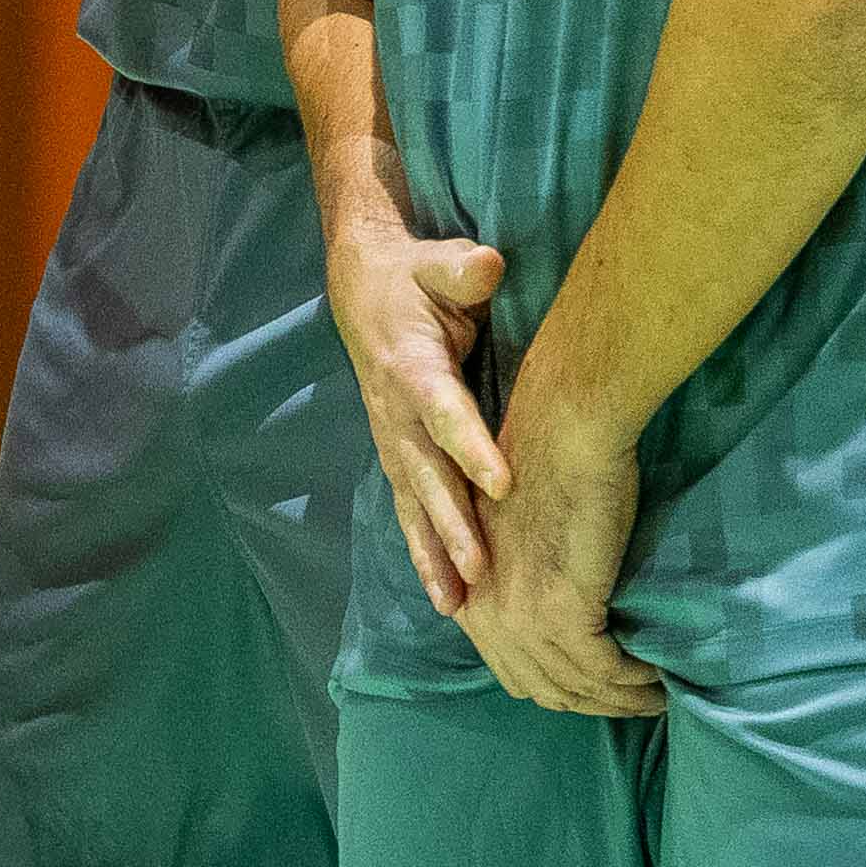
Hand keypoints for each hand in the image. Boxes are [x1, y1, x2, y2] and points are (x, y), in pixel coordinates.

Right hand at [325, 204, 513, 613]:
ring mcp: (391, 440)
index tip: (502, 483)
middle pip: (425, 475)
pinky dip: (423, 554)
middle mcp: (394, 413)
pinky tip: (446, 598)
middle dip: (451, 524)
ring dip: (433, 554)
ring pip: (413, 504)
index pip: (442, 411)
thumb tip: (487, 266)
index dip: (469, 446)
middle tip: (480, 568)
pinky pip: (408, 511)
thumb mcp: (436, 262)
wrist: (363, 290)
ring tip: (456, 604)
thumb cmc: (413, 277)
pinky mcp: (396, 456)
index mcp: (410, 366)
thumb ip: (461, 269)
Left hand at [457, 388, 663, 718]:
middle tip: (637, 702)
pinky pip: (601, 668)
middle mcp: (486, 615)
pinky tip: (657, 675)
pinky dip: (632, 680)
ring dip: (619, 698)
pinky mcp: (563, 609)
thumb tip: (559, 602)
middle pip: (543, 688)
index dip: (558, 687)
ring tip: (656, 696)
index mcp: (469, 596)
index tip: (599, 688)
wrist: (562, 428)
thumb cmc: (545, 462)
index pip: (512, 670)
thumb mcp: (513, 531)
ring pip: (575, 685)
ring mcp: (521, 616)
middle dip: (591, 702)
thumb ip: (519, 573)